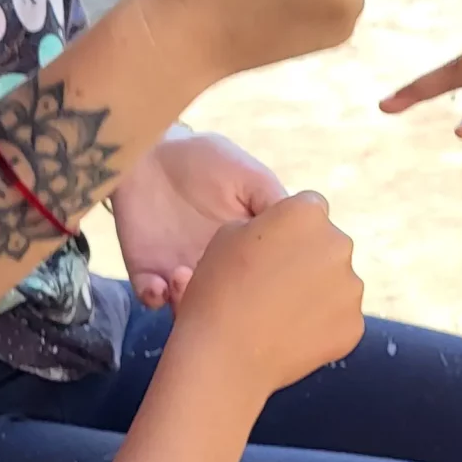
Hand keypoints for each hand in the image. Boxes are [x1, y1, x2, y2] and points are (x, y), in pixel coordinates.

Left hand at [110, 130, 286, 309]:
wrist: (153, 150)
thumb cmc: (210, 160)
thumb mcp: (252, 177)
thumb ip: (277, 204)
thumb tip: (314, 235)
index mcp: (248, 251)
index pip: (265, 284)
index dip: (269, 294)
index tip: (265, 292)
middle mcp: (218, 268)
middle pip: (229, 308)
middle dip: (225, 311)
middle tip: (217, 291)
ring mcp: (183, 273)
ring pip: (191, 311)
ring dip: (188, 305)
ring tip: (182, 278)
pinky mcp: (148, 270)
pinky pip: (152, 298)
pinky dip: (156, 297)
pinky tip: (159, 284)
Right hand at [170, 189, 364, 397]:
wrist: (224, 356)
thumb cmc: (218, 290)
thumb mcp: (227, 235)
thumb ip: (264, 224)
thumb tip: (280, 233)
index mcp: (306, 213)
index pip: (308, 208)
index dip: (288, 227)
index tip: (270, 247)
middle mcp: (338, 243)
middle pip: (328, 244)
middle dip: (308, 257)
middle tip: (274, 283)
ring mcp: (351, 287)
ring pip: (337, 281)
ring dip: (317, 291)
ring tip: (279, 312)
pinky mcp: (354, 324)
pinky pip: (340, 317)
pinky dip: (321, 324)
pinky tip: (290, 334)